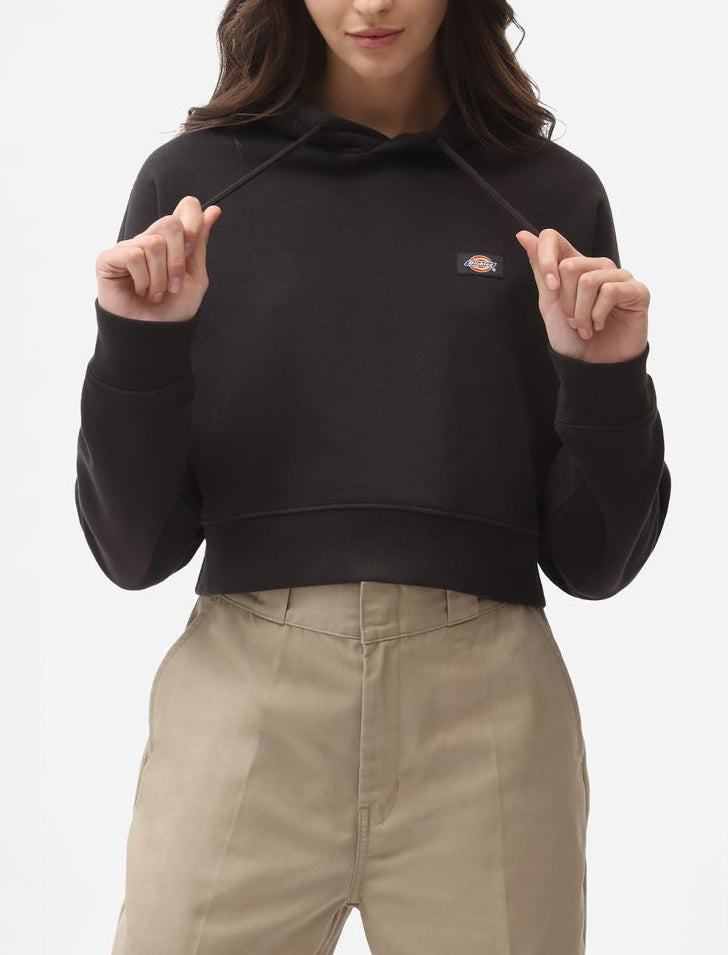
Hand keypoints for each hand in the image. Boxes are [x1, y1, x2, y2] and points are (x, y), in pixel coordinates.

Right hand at [95, 195, 221, 322]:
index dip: (193, 224)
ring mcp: (128, 247)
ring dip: (161, 277)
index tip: (192, 248)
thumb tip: (213, 210)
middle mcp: (150, 239)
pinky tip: (140, 291)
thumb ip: (199, 244)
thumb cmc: (173, 309)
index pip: (186, 208)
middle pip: (171, 223)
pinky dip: (143, 278)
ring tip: (156, 294)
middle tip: (174, 285)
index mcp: (172, 242)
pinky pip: (133, 255)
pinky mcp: (109, 258)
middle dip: (179, 260)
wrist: (154, 335)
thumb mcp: (195, 277)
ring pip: (153, 243)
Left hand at [515, 228, 648, 362]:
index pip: (552, 238)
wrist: (592, 366)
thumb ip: (540, 270)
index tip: (550, 287)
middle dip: (565, 302)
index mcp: (574, 266)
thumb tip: (524, 235)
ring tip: (586, 328)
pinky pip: (610, 291)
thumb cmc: (572, 337)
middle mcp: (597, 266)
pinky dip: (598, 315)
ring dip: (581, 313)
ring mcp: (619, 276)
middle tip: (573, 320)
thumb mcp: (549, 304)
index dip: (545, 259)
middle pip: (569, 266)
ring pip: (589, 281)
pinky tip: (600, 326)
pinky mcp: (637, 290)